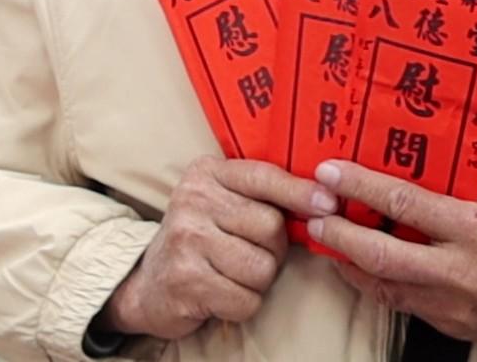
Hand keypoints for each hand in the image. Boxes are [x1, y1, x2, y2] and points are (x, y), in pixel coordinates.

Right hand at [96, 155, 337, 340]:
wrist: (148, 283)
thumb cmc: (201, 239)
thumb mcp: (223, 202)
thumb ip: (262, 195)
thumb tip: (325, 200)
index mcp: (206, 173)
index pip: (263, 177)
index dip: (299, 192)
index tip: (328, 203)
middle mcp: (192, 200)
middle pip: (271, 227)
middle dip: (273, 249)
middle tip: (248, 252)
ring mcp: (186, 240)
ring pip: (262, 268)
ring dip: (257, 281)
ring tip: (231, 274)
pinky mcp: (186, 281)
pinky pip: (246, 299)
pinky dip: (242, 304)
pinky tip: (221, 293)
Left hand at [307, 160, 476, 345]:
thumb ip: (457, 191)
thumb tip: (407, 173)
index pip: (406, 205)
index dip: (360, 188)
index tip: (330, 172)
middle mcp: (466, 273)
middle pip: (382, 256)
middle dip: (339, 233)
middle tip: (313, 211)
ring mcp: (458, 307)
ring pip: (386, 286)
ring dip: (350, 261)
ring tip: (328, 236)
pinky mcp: (455, 328)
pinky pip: (405, 303)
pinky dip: (379, 281)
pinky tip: (363, 264)